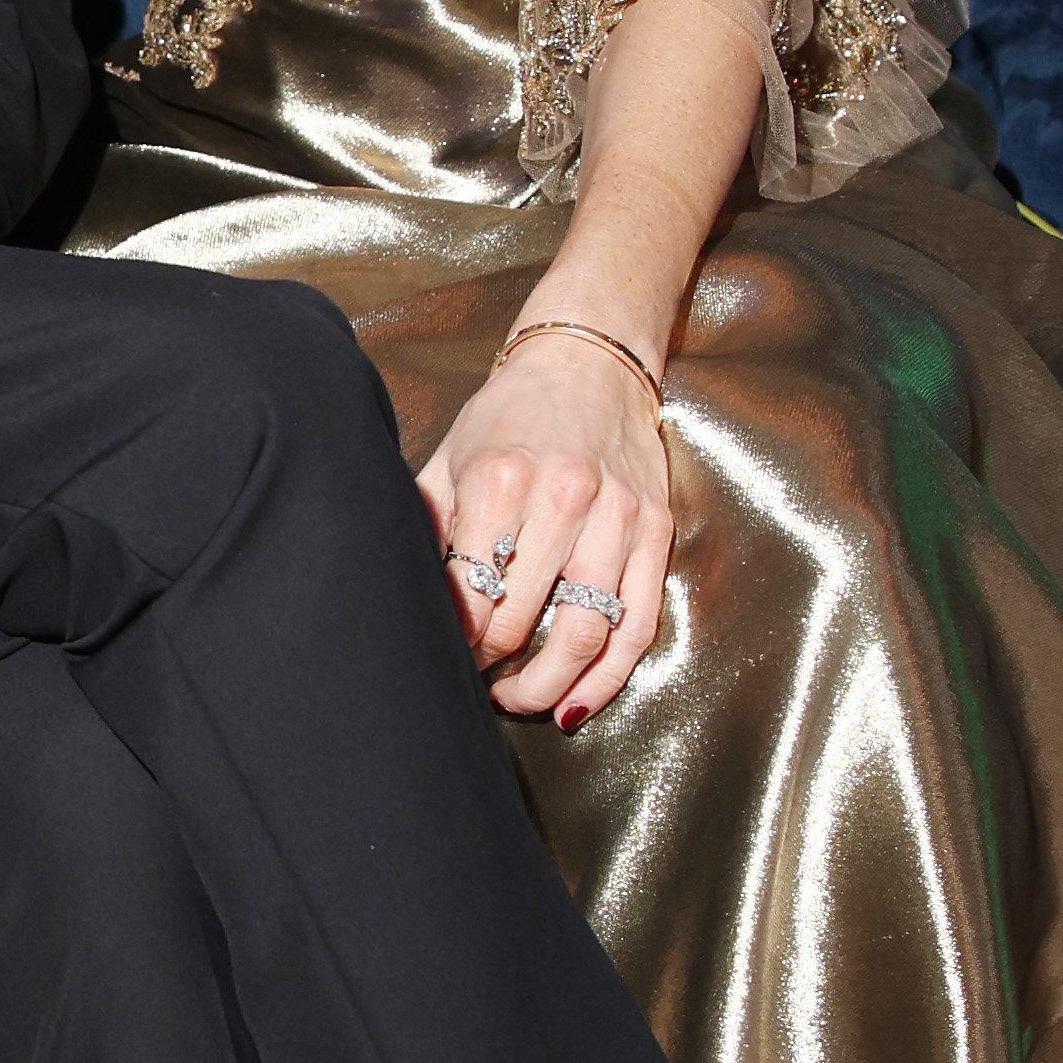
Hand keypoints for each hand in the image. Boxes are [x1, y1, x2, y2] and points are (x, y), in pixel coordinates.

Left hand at [414, 334, 672, 727]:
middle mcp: (564, 498)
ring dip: (546, 685)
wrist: (590, 361)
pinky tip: (576, 700)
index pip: (469, 592)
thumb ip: (429, 524)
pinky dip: (607, 676)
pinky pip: (638, 625)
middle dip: (491, 665)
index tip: (443, 656)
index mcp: (501, 478)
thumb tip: (407, 597)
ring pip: (584, 635)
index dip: (453, 639)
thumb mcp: (452, 456)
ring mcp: (617, 517)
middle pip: (520, 620)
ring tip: (519, 699)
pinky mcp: (655, 531)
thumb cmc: (511, 413)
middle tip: (474, 680)